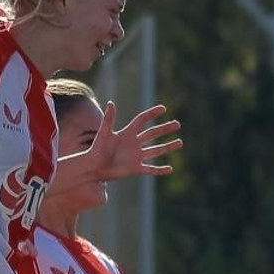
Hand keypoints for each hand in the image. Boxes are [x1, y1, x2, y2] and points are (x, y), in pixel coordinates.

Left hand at [59, 103, 182, 181]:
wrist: (93, 167)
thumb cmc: (96, 149)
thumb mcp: (104, 133)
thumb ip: (109, 119)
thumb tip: (111, 102)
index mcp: (127, 133)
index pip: (142, 121)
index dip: (152, 114)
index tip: (163, 109)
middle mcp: (134, 144)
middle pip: (153, 134)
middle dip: (165, 129)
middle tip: (177, 124)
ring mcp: (136, 157)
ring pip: (156, 150)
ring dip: (168, 146)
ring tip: (180, 142)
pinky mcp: (136, 169)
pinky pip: (151, 169)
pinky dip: (160, 170)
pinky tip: (170, 169)